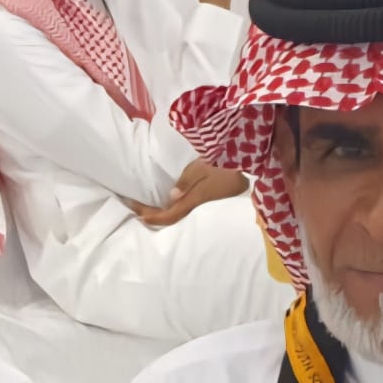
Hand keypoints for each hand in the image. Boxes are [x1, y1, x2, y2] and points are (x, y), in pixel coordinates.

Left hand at [127, 159, 248, 226]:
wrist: (248, 167)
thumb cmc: (225, 165)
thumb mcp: (204, 169)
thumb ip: (187, 181)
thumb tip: (171, 195)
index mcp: (193, 200)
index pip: (168, 215)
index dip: (151, 216)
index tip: (135, 212)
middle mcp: (196, 206)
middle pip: (170, 217)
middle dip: (151, 215)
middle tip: (134, 208)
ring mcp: (202, 204)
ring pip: (176, 213)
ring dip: (160, 212)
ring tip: (145, 208)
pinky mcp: (205, 199)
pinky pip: (183, 207)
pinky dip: (170, 207)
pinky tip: (167, 202)